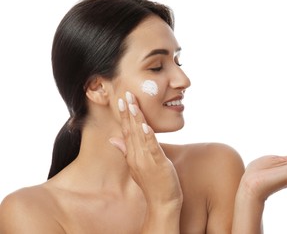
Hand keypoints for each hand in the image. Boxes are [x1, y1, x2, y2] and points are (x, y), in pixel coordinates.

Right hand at [109, 91, 182, 209]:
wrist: (163, 202)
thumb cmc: (153, 182)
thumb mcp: (136, 165)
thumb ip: (125, 150)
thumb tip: (113, 138)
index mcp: (132, 154)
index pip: (126, 130)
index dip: (124, 115)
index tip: (121, 100)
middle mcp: (136, 155)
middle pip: (131, 130)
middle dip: (128, 111)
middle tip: (125, 94)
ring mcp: (146, 160)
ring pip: (139, 135)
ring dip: (136, 119)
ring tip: (132, 104)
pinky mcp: (158, 163)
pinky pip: (152, 148)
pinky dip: (148, 136)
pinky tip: (145, 125)